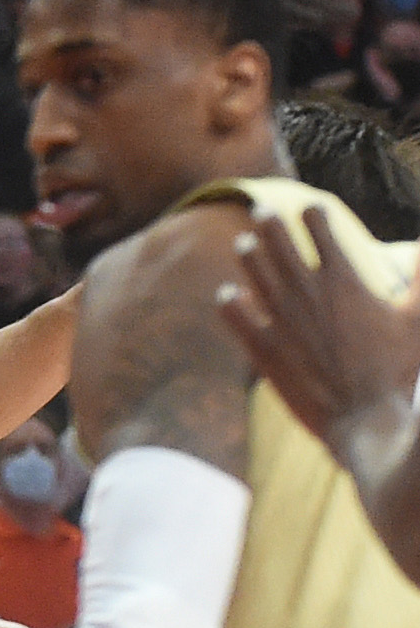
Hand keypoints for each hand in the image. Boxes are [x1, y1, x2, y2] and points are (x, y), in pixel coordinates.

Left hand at [219, 220, 419, 459]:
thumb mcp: (418, 320)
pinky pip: (237, 319)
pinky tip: (226, 294)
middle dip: (271, 226)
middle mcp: (307, 294)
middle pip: (281, 247)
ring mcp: (281, 321)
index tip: (310, 208)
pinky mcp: (263, 350)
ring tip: (244, 244)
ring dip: (250, 257)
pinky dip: (230, 304)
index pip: (322, 234)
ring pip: (257, 276)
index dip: (315, 217)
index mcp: (345, 280)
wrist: (364, 419)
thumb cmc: (397, 370)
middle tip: (261, 211)